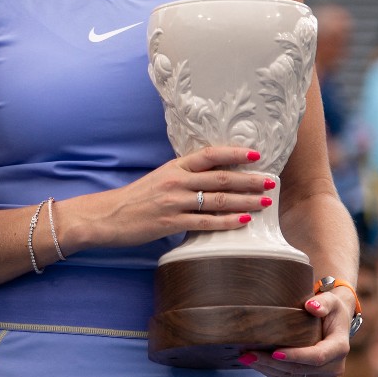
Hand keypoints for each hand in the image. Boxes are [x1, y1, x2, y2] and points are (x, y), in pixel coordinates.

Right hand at [72, 146, 271, 249]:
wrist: (106, 215)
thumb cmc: (134, 199)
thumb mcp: (158, 180)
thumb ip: (183, 177)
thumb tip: (211, 179)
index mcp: (173, 167)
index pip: (209, 155)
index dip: (234, 153)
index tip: (255, 153)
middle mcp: (176, 181)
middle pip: (221, 177)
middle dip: (250, 179)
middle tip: (271, 181)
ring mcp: (174, 202)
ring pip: (218, 200)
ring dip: (245, 201)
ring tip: (264, 202)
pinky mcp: (170, 223)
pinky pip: (205, 222)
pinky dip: (226, 222)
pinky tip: (242, 221)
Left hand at [237, 289, 353, 376]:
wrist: (335, 322)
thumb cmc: (330, 310)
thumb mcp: (330, 301)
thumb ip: (322, 303)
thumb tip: (311, 306)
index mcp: (339, 348)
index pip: (317, 356)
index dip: (296, 356)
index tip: (274, 352)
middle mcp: (334, 366)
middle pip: (301, 370)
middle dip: (273, 364)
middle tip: (248, 355)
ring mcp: (324, 376)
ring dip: (269, 370)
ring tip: (246, 358)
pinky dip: (273, 373)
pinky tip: (257, 363)